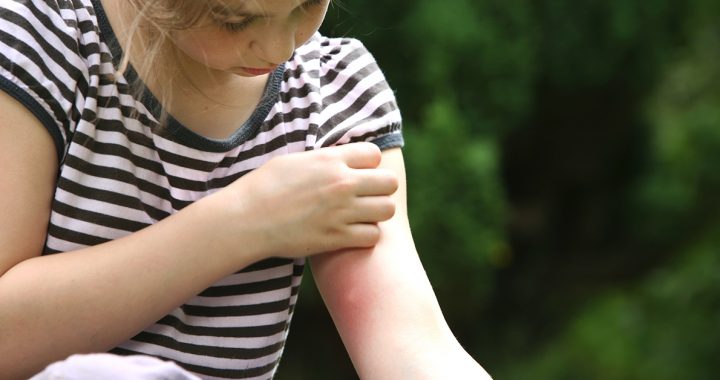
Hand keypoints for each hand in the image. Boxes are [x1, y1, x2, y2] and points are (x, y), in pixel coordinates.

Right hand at [215, 142, 398, 258]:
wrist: (246, 219)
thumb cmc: (263, 187)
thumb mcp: (294, 161)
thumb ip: (324, 160)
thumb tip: (340, 159)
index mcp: (330, 160)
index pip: (374, 154)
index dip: (369, 164)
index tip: (358, 173)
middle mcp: (342, 183)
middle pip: (390, 182)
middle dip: (381, 188)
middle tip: (366, 196)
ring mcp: (342, 212)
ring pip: (387, 209)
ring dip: (378, 213)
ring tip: (362, 215)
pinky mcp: (337, 237)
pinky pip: (373, 236)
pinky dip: (366, 236)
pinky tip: (352, 233)